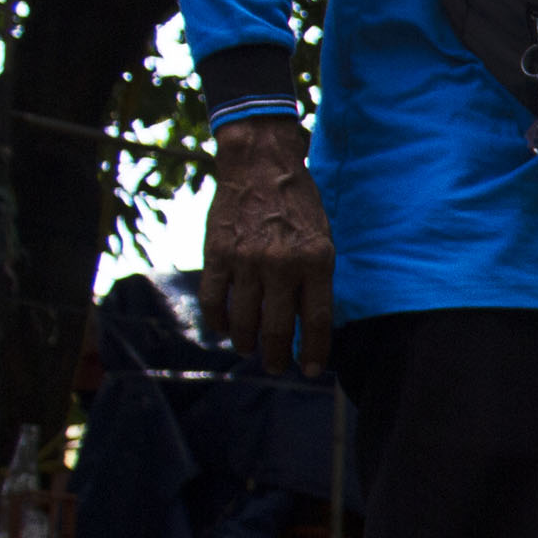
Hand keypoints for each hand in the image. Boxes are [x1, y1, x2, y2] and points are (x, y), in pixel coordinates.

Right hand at [204, 116, 334, 374]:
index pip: (317, 321)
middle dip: (279, 356)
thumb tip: (310, 322)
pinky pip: (214, 299)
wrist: (261, 167)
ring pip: (244, 320)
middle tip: (278, 368)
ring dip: (247, 343)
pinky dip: (218, 321)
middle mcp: (282, 265)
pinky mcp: (218, 254)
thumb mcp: (323, 239)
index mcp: (316, 262)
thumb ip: (317, 278)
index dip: (316, 351)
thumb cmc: (299, 205)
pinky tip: (224, 330)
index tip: (314, 371)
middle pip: (279, 328)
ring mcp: (247, 261)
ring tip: (251, 351)